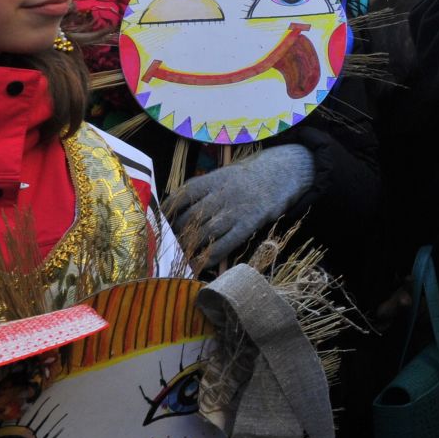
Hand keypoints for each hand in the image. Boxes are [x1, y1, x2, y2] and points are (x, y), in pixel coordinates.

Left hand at [163, 142, 314, 265]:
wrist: (282, 173)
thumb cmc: (247, 177)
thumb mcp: (223, 174)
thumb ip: (202, 190)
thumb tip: (174, 208)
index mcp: (212, 180)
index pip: (181, 196)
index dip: (166, 212)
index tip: (156, 223)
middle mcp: (222, 195)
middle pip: (190, 218)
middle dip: (175, 234)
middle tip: (164, 246)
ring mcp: (235, 211)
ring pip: (204, 232)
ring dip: (188, 247)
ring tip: (177, 257)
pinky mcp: (248, 225)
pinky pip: (225, 244)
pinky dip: (209, 256)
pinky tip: (199, 264)